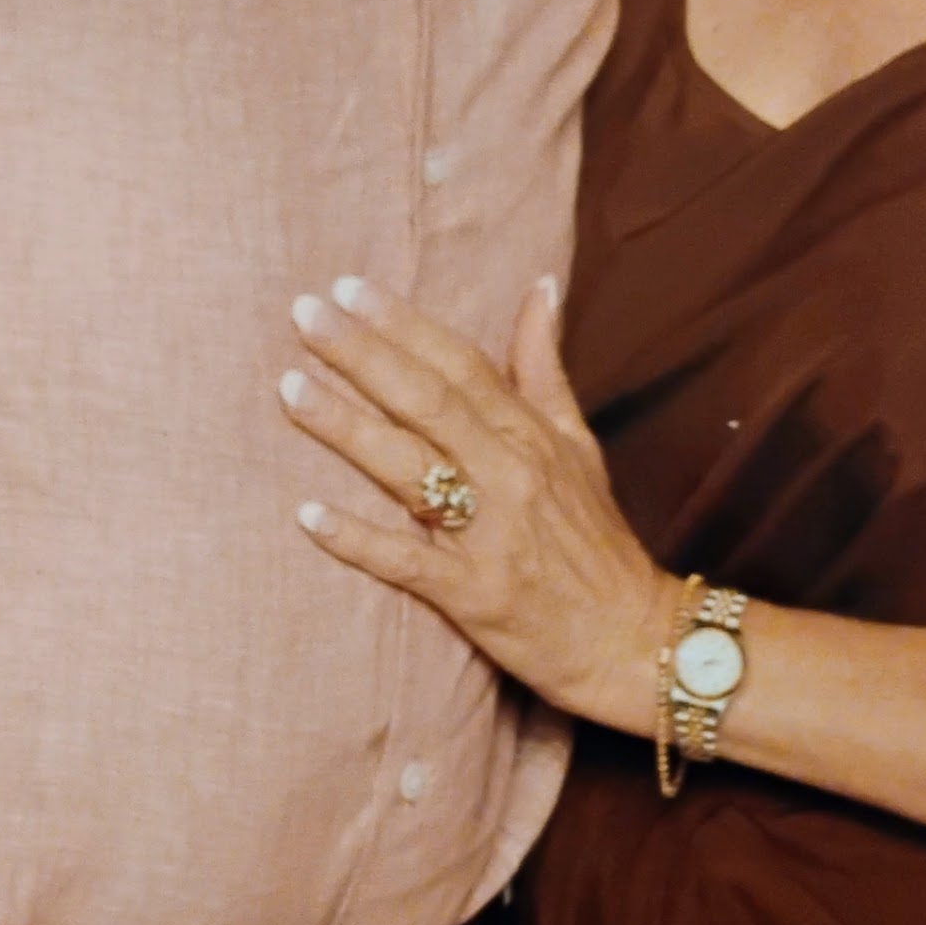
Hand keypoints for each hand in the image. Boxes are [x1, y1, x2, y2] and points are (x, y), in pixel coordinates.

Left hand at [280, 276, 672, 732]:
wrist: (635, 639)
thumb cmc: (598, 540)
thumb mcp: (580, 443)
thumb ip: (545, 367)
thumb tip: (539, 285)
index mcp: (530, 435)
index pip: (460, 364)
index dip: (404, 324)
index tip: (349, 287)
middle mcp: (509, 474)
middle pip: (427, 402)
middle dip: (363, 355)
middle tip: (304, 314)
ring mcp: (490, 535)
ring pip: (409, 469)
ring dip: (347, 428)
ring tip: (290, 389)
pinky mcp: (474, 594)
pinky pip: (406, 562)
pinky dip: (358, 539)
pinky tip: (307, 515)